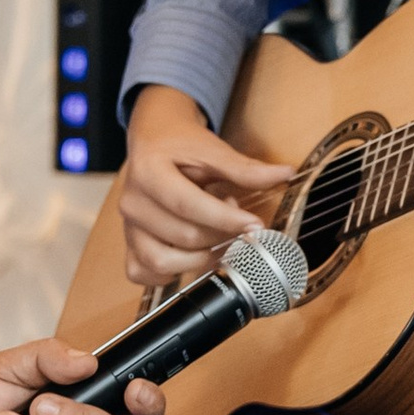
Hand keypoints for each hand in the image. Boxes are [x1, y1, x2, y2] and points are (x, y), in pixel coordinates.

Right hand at [117, 87, 287, 288]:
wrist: (155, 140)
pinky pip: (143, 273)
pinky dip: (169, 274)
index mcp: (148, 172)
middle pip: (182, 236)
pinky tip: (192, 257)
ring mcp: (128, 227)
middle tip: (238, 222)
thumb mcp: (214, 149)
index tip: (255, 225)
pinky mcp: (130, 244)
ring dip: (199, 259)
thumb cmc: (182, 145)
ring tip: (218, 240)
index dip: (225, 220)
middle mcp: (132, 202)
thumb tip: (285, 174)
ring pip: (162, 262)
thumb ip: (245, 169)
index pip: (188, 205)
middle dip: (220, 235)